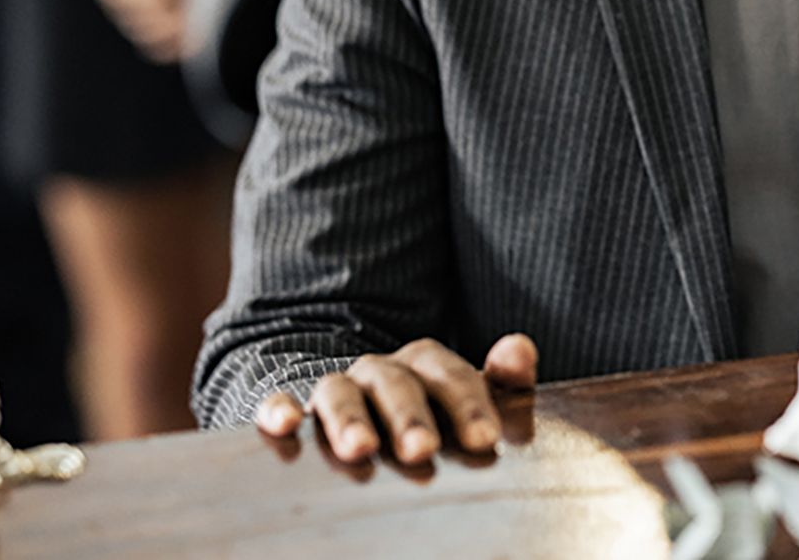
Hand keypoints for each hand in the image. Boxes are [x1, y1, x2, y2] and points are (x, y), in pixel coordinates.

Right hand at [254, 334, 539, 463]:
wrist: (363, 410)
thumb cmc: (430, 414)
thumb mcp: (470, 401)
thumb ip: (503, 380)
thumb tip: (520, 348)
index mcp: (426, 365)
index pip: (450, 376)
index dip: (468, 405)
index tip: (484, 439)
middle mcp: (381, 372)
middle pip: (396, 384)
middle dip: (409, 416)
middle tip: (422, 450)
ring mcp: (338, 389)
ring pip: (339, 392)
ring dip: (347, 418)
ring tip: (360, 450)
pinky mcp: (296, 409)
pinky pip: (278, 401)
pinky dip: (279, 409)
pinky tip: (284, 425)